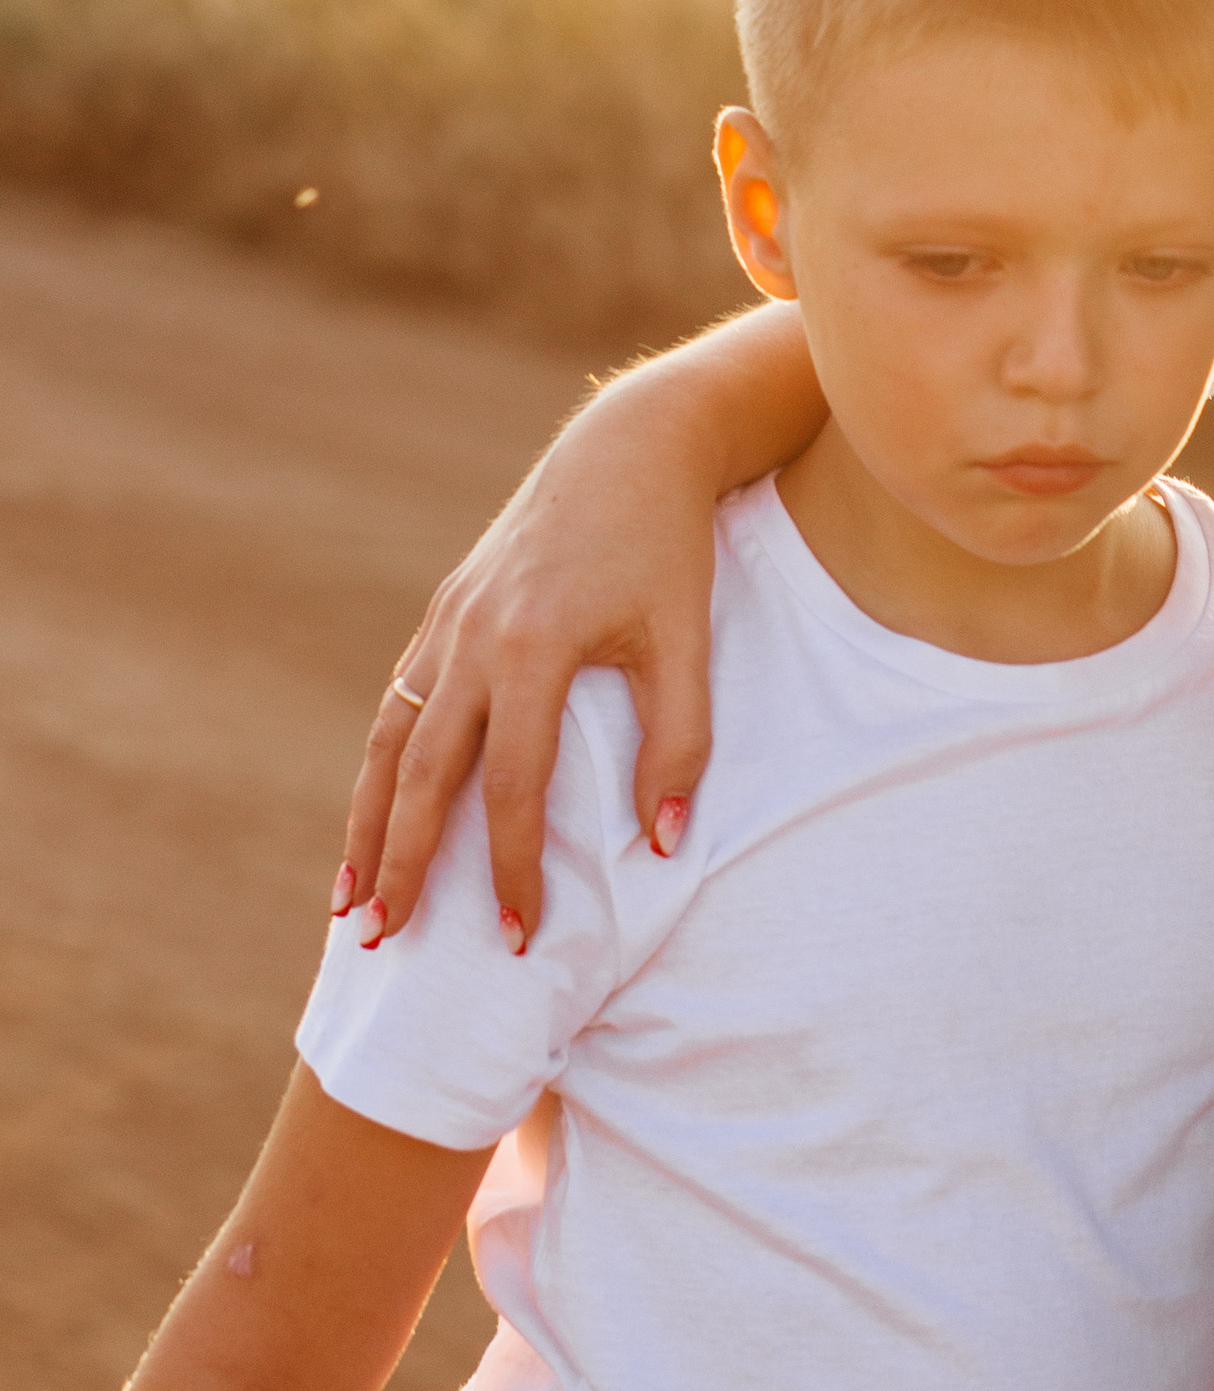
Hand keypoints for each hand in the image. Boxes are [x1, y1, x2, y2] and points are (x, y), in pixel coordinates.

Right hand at [339, 405, 719, 943]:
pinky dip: (380, 763)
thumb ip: (680, 743)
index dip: (513, 868)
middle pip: (420, 774)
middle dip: (398, 864)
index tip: (521, 937)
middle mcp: (472, 638)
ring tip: (348, 901)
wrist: (631, 445)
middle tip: (378, 945)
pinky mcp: (446, 608)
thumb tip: (663, 845)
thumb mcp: (688, 640)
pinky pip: (400, 699)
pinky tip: (374, 808)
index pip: (509, 788)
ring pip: (391, 739)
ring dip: (365, 823)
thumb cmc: (669, 545)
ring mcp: (449, 621)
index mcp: (531, 648)